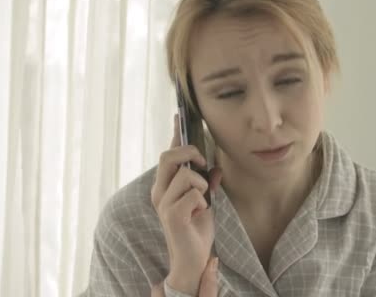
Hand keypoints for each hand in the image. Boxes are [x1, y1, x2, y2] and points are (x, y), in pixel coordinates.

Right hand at [151, 115, 221, 294]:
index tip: (179, 116)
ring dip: (200, 185)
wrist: (193, 258)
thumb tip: (216, 169)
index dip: (174, 135)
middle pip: (169, 157)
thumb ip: (207, 185)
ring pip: (186, 175)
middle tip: (202, 163)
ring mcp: (163, 204)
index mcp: (164, 186)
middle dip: (189, 153)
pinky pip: (193, 194)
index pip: (168, 155)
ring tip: (201, 202)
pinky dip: (203, 201)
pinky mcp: (172, 216)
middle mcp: (159, 192)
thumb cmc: (196, 230)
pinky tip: (199, 213)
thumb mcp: (205, 203)